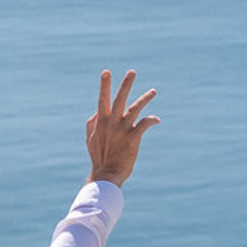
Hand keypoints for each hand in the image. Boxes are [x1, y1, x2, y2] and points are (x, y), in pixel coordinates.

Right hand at [84, 69, 159, 186]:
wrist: (106, 174)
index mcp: (100, 122)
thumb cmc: (98, 156)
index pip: (102, 100)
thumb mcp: (90, 139)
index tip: (106, 72)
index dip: (104, 85)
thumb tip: (97, 112)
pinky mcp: (133, 138)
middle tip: (132, 72)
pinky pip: (145, 124)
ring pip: (135, 109)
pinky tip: (157, 120)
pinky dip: (152, 120)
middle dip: (125, 85)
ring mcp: (122, 130)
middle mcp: (111, 123)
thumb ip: (92, 123)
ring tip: (154, 91)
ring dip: (145, 98)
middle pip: (119, 99)